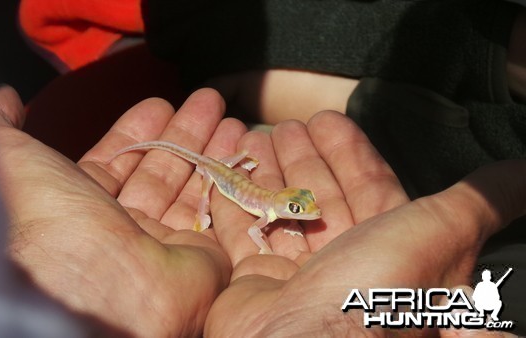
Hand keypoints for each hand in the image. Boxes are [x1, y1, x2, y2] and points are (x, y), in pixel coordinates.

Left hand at [0, 87, 244, 335]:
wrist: (93, 283)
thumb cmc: (45, 216)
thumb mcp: (9, 154)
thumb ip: (2, 122)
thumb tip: (6, 98)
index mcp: (78, 206)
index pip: (114, 163)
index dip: (137, 132)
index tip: (160, 104)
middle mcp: (120, 227)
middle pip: (158, 171)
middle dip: (183, 133)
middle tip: (207, 100)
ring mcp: (160, 244)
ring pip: (190, 189)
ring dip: (210, 149)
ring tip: (228, 115)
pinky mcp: (200, 256)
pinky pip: (217, 211)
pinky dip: (229, 178)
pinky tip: (240, 145)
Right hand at [204, 111, 525, 336]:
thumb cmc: (379, 290)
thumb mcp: (441, 234)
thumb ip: (481, 200)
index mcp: (389, 251)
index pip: (369, 188)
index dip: (350, 152)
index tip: (327, 120)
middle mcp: (344, 265)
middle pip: (321, 197)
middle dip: (304, 159)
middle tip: (284, 125)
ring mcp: (296, 276)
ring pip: (281, 212)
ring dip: (268, 174)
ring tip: (253, 138)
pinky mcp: (255, 285)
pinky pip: (242, 234)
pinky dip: (234, 203)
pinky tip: (228, 171)